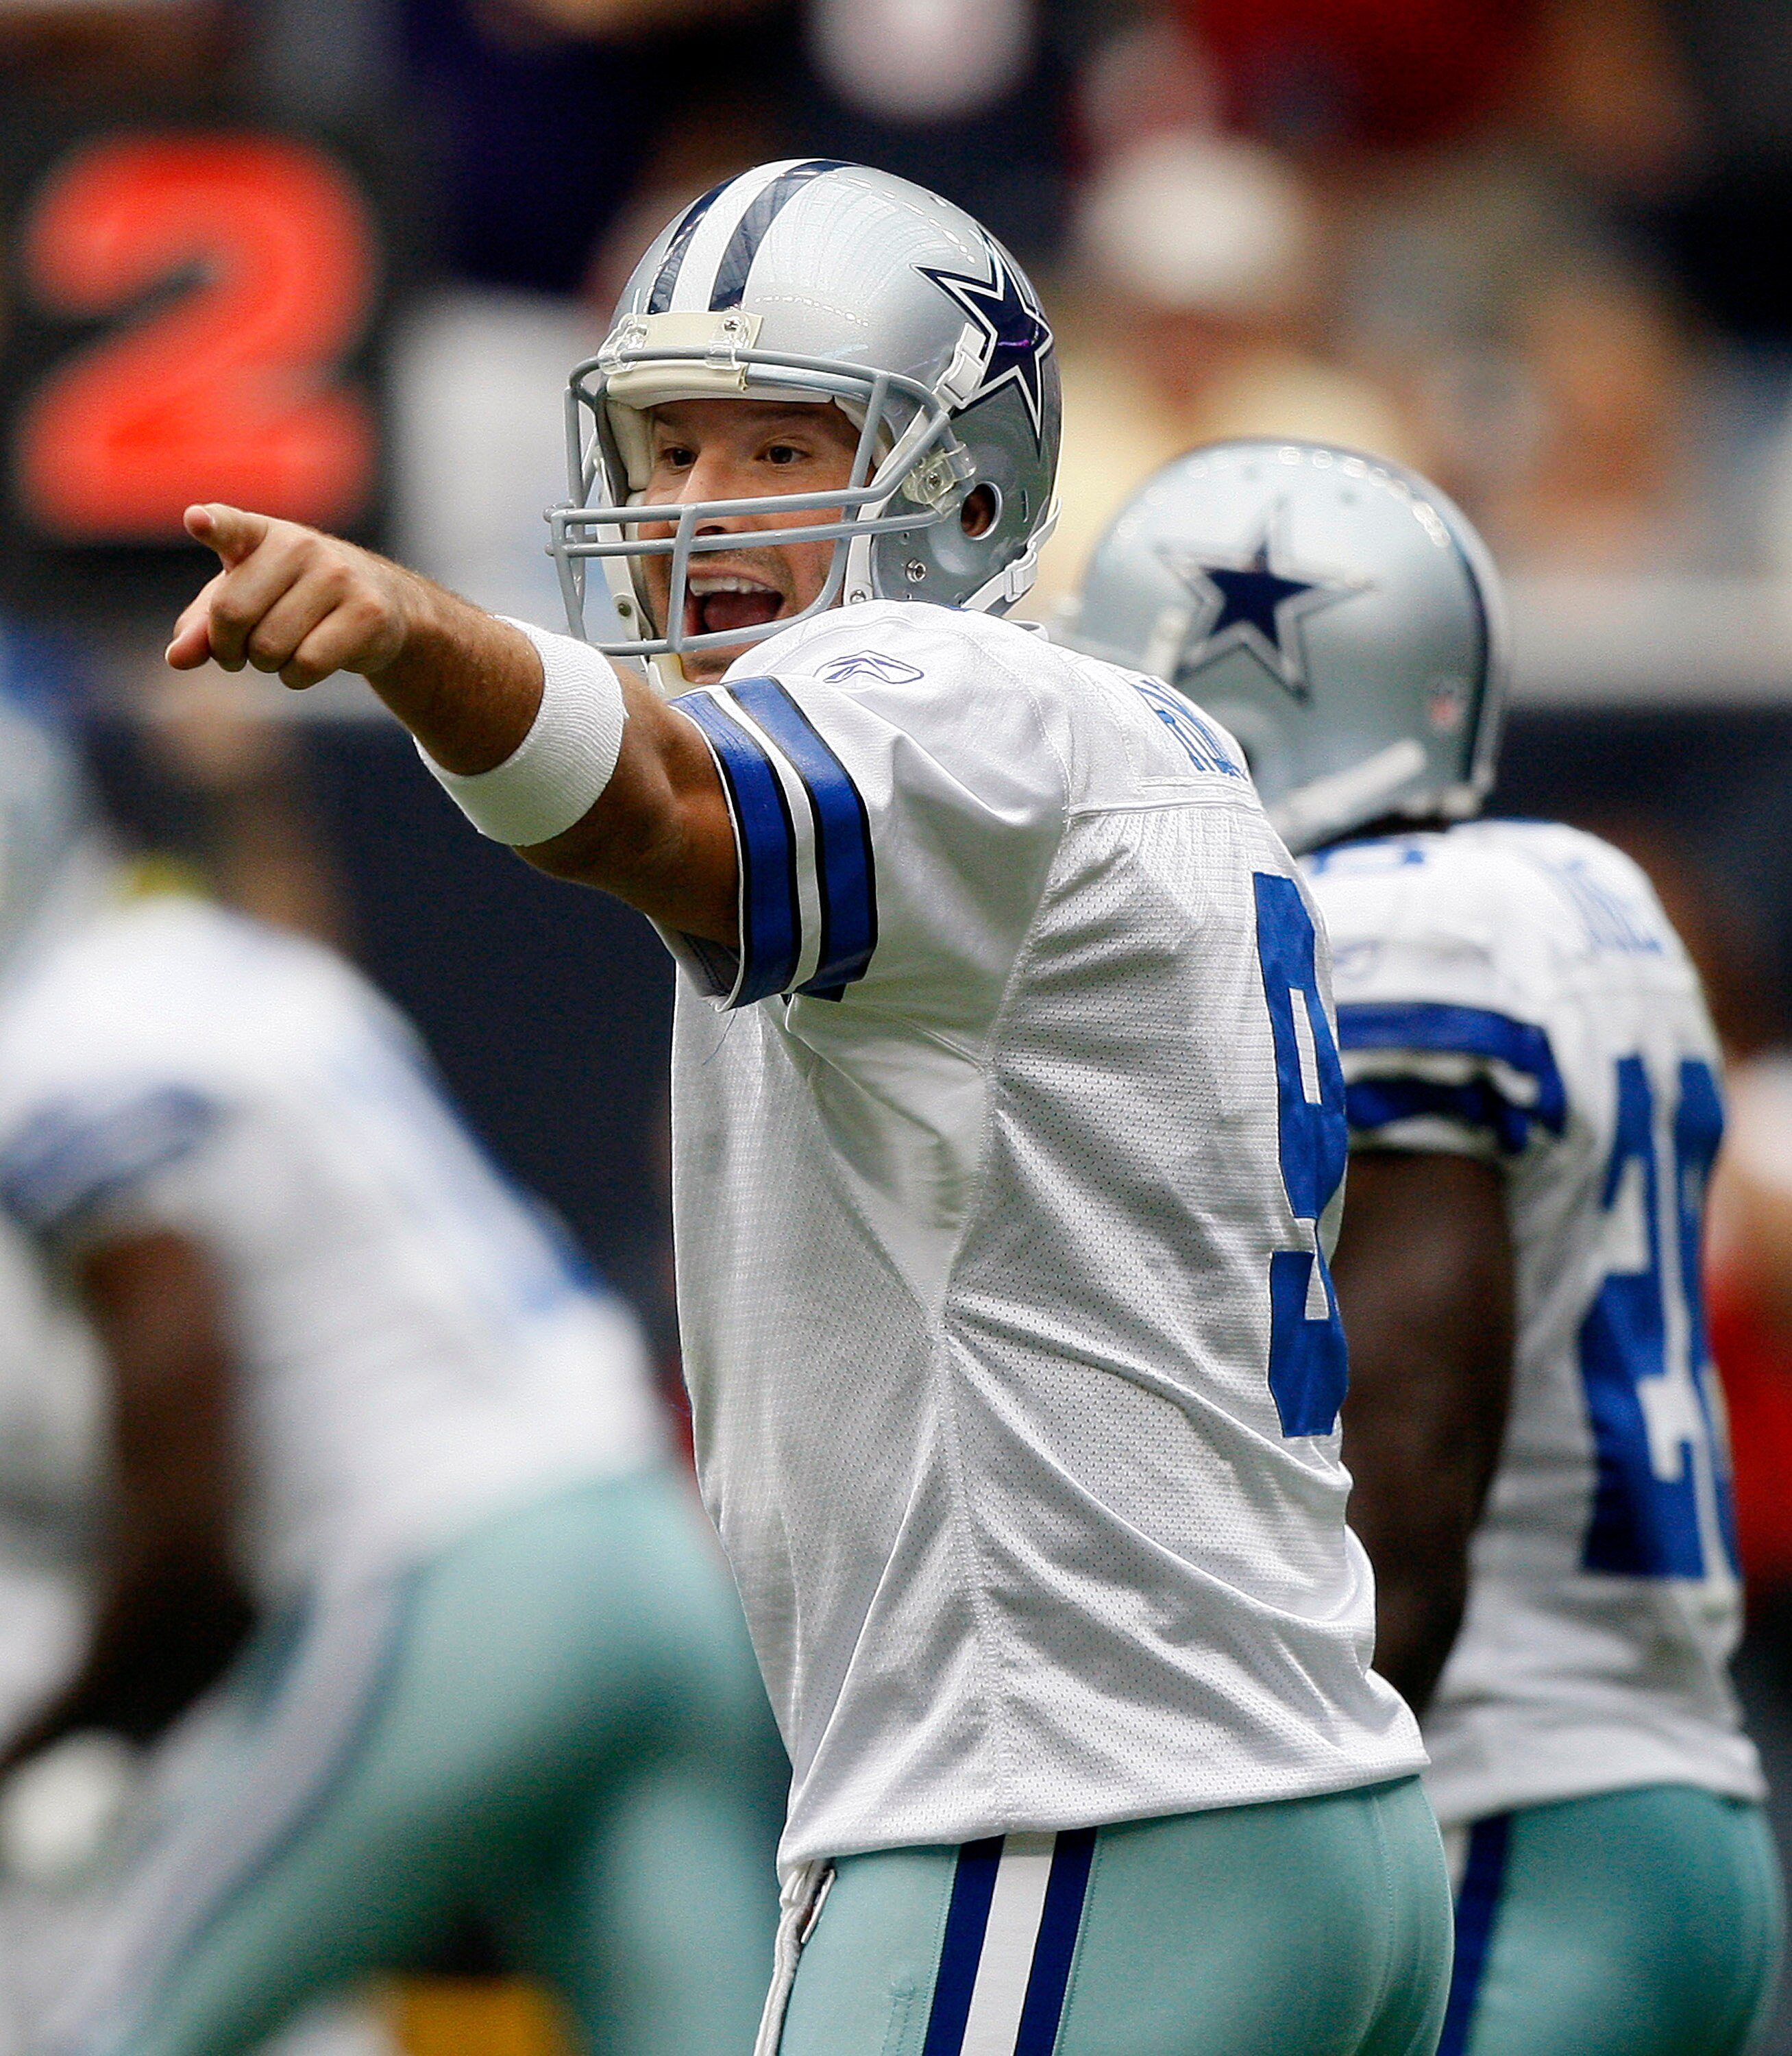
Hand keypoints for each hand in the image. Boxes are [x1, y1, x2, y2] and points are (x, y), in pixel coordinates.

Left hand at [168, 505, 414, 689]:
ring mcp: (338, 576)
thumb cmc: (294, 599)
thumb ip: (202, 627)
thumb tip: (176, 658)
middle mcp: (300, 545)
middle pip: (232, 614)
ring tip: (283, 651)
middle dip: (227, 648)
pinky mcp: (367, 613)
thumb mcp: (243, 604)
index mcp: (262, 533)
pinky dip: (296, 678)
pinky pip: (307, 665)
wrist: (381, 602)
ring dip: (266, 666)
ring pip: (270, 647)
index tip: (197, 521)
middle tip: (240, 653)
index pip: (232, 526)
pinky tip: (307, 663)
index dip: (213, 525)